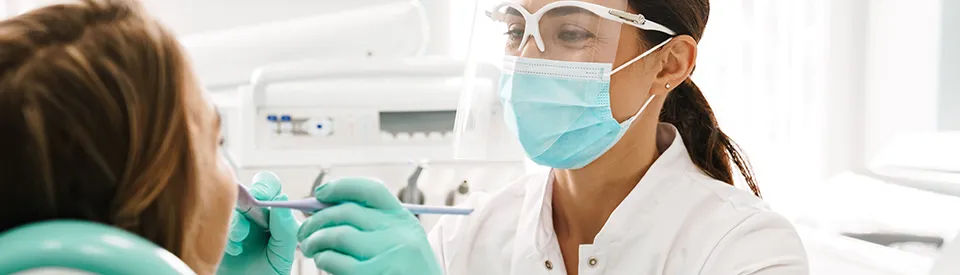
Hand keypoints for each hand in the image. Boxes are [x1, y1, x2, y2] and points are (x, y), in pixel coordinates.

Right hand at [217, 172, 298, 274]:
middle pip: (244, 190)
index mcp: (270, 215)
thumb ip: (286, 230)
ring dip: (237, 221)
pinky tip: (235, 250)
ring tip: (241, 238)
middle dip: (248, 197)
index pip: (269, 187)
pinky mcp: (214, 235)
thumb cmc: (267, 273)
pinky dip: (226, 236)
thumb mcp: (283, 254)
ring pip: (228, 208)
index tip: (264, 196)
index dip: (266, 187)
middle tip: (252, 205)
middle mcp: (249, 215)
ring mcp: (231, 224)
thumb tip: (281, 200)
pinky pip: (215, 226)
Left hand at [298, 178, 442, 274]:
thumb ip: (374, 225)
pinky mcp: (373, 274)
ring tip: (310, 248)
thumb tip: (324, 208)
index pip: (371, 190)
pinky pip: (335, 261)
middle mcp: (398, 233)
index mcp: (404, 220)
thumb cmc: (405, 273)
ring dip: (315, 241)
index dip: (342, 187)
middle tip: (305, 231)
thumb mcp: (401, 243)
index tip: (320, 194)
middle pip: (347, 212)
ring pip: (337, 235)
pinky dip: (323, 259)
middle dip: (317, 220)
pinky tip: (323, 263)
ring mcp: (388, 254)